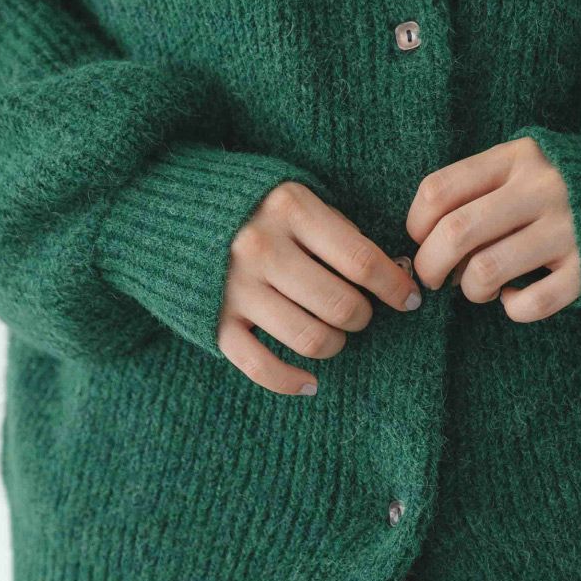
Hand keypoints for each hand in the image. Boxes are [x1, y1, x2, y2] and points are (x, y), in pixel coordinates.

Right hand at [217, 181, 421, 394]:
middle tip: (360, 313)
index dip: (395, 287)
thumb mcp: (298, 198)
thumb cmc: (254, 206)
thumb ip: (340, 231)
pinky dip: (292, 382)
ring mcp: (235, 287)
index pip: (361, 260)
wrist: (170, 208)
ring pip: (311, 339)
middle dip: (363, 317)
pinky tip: (311, 381)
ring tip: (336, 335)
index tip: (410, 299)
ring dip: (335, 345)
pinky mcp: (214, 321)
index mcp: (289, 208)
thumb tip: (398, 273)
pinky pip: (262, 367)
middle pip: (341, 306)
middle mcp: (260, 247)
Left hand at [405, 136, 579, 320]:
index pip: (439, 190)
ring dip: (470, 290)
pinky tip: (517, 296)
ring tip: (480, 287)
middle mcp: (541, 189)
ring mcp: (567, 230)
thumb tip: (426, 240)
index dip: (415, 225)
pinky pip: (530, 305)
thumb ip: (481, 187)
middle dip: (429, 266)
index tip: (422, 240)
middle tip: (434, 279)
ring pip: (486, 271)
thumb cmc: (567, 185)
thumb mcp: (527, 163)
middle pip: (455, 232)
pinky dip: (512, 308)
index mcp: (518, 157)